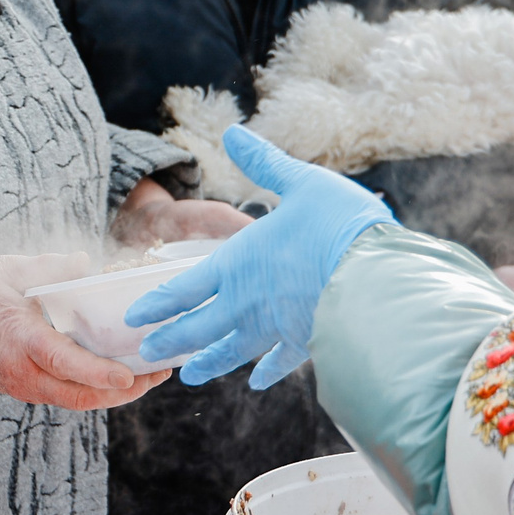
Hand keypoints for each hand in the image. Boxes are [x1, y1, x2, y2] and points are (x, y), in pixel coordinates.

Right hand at [0, 253, 170, 410]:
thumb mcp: (8, 270)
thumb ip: (48, 266)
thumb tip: (85, 261)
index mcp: (21, 341)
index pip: (65, 363)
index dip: (99, 372)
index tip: (130, 374)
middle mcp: (26, 373)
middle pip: (82, 396)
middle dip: (126, 390)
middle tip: (161, 372)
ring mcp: (28, 386)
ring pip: (80, 401)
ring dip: (117, 393)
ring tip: (151, 374)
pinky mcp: (31, 389)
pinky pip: (71, 396)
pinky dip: (99, 389)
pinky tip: (123, 373)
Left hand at [125, 127, 392, 388]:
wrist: (378, 276)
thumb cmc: (338, 224)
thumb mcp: (299, 182)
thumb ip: (263, 163)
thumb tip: (233, 133)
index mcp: (237, 264)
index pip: (184, 289)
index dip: (156, 305)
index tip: (134, 319)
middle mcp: (246, 303)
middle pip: (197, 328)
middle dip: (170, 341)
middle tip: (145, 354)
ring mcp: (275, 327)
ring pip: (231, 351)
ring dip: (208, 363)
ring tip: (190, 376)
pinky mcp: (305, 342)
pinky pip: (278, 362)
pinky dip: (266, 371)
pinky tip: (258, 381)